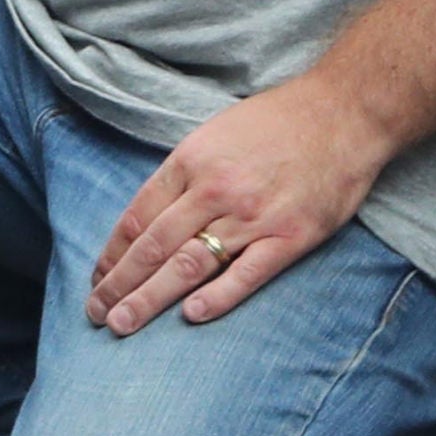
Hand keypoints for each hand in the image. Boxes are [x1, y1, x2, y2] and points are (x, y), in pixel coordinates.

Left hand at [83, 74, 392, 334]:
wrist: (343, 112)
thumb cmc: (276, 122)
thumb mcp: (214, 134)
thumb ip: (184, 175)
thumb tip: (151, 218)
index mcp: (190, 162)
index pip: (138, 217)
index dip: (112, 252)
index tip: (96, 277)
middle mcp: (214, 190)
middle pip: (154, 246)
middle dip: (119, 284)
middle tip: (93, 314)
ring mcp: (253, 215)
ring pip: (190, 263)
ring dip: (151, 297)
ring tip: (122, 323)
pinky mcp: (292, 236)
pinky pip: (248, 273)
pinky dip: (218, 296)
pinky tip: (191, 316)